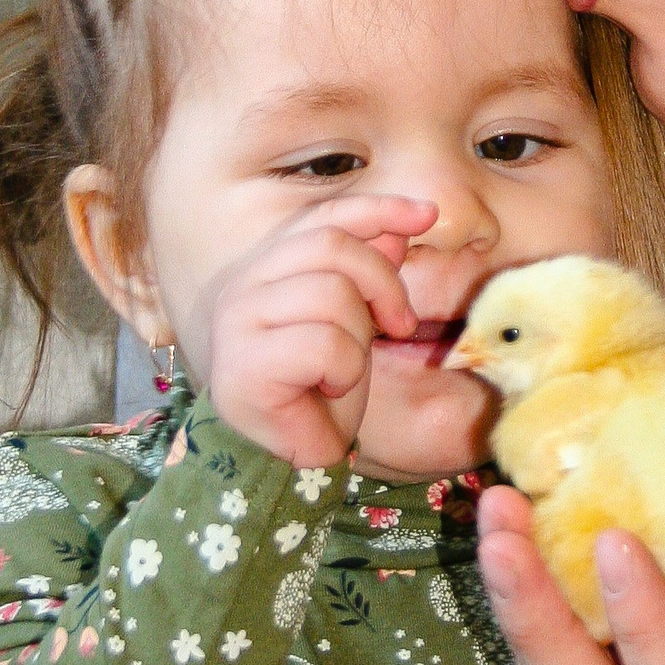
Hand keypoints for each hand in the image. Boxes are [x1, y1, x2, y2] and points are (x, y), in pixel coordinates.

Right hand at [197, 192, 436, 468]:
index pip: (325, 218)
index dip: (378, 209)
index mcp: (265, 267)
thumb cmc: (319, 386)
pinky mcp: (245, 366)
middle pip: (332, 246)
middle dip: (383, 283)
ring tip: (342, 369)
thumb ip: (366, 272)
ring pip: (332, 294)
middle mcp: (242, 286)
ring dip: (358, 338)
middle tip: (398, 325)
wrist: (291, 455)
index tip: (428, 213)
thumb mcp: (356, 317)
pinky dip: (344, 371)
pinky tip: (326, 390)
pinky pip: (325, 345)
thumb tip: (398, 227)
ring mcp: (237, 324)